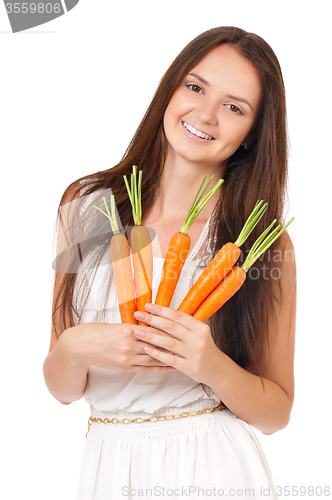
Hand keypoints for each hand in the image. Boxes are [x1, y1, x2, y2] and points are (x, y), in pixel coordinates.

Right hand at [59, 322, 175, 372]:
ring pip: (153, 357)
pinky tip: (170, 366)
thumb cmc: (96, 332)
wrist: (79, 346)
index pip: (152, 329)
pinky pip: (145, 368)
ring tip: (184, 355)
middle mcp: (128, 345)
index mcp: (127, 330)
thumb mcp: (115, 325)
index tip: (181, 329)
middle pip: (156, 344)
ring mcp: (126, 358)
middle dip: (173, 344)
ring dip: (169, 356)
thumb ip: (132, 327)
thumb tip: (148, 324)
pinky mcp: (124, 367)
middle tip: (189, 343)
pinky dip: (159, 367)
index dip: (167, 330)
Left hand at [133, 303, 222, 384]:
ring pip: (169, 343)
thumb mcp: (199, 333)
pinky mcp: (190, 367)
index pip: (178, 316)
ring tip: (137, 332)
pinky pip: (171, 359)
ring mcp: (195, 354)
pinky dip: (158, 354)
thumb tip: (161, 314)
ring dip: (151, 337)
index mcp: (200, 327)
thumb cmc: (203, 348)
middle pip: (172, 327)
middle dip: (153, 320)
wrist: (217, 369)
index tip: (147, 306)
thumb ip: (183, 325)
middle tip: (138, 315)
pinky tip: (147, 349)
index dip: (161, 310)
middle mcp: (198, 339)